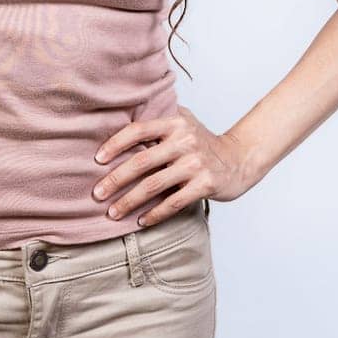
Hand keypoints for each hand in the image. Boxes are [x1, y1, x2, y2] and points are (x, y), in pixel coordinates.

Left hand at [91, 106, 250, 228]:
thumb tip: (121, 116)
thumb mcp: (185, 121)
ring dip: (128, 201)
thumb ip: (159, 118)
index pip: (139, 130)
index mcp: (176, 123)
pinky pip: (173, 203)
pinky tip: (141, 221)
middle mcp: (185, 141)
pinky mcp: (205, 184)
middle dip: (115, 179)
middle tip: (97, 193)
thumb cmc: (204, 142)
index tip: (97, 160)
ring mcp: (196, 164)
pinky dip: (154, 214)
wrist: (240, 158)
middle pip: (141, 161)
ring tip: (112, 213)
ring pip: (153, 185)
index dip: (115, 144)